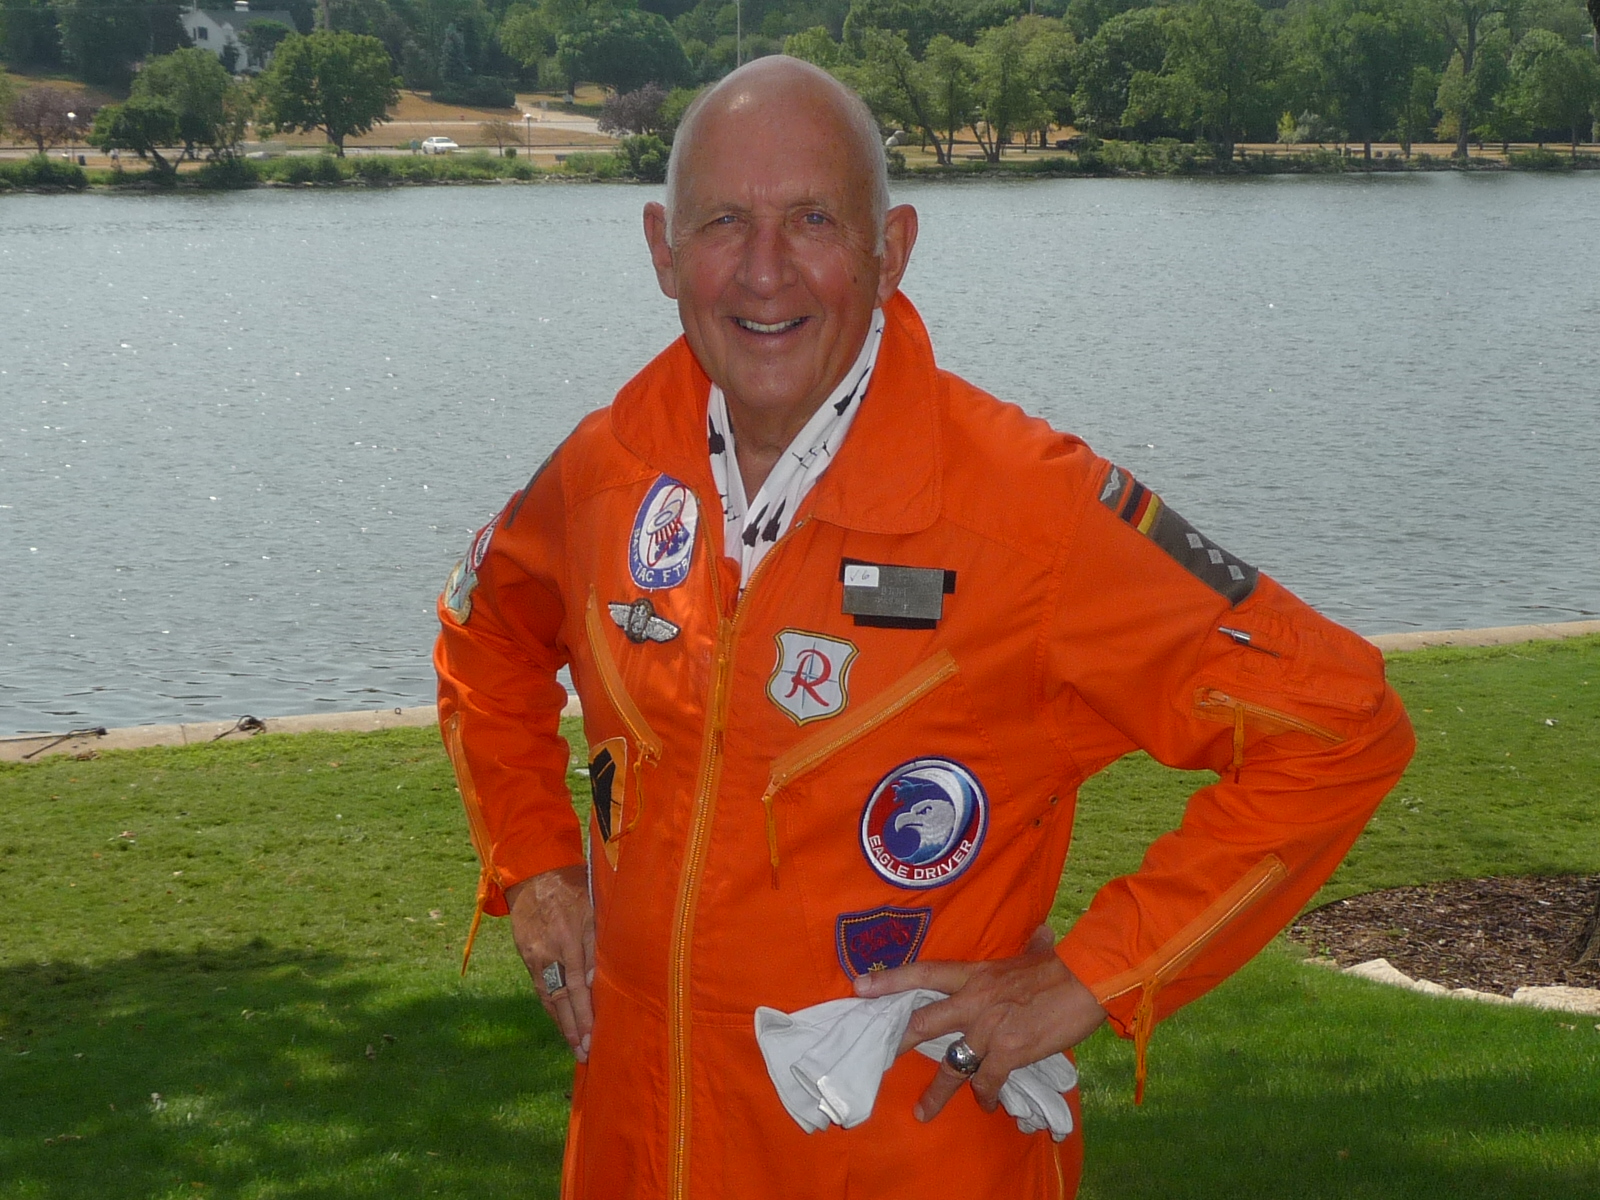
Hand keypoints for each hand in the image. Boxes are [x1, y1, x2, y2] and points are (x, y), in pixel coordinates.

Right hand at [505, 865, 595, 1061]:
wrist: (535, 876)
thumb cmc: (574, 890)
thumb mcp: (592, 908)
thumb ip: (596, 944)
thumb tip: (593, 982)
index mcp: (569, 939)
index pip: (578, 987)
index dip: (585, 1015)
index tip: (593, 1039)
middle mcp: (550, 952)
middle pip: (562, 999)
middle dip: (574, 1029)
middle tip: (585, 1054)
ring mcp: (535, 957)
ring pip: (548, 997)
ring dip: (562, 1024)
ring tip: (575, 1046)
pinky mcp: (526, 956)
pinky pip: (540, 987)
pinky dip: (551, 1008)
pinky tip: (560, 1022)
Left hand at [852, 924, 1106, 1122]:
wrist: (1088, 981)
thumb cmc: (1063, 966)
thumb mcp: (1036, 955)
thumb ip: (1031, 949)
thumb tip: (1043, 935)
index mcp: (975, 974)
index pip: (924, 973)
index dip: (890, 980)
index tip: (860, 987)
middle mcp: (973, 1001)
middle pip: (923, 1023)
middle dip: (897, 1043)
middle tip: (875, 1057)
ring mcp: (988, 1028)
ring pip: (951, 1064)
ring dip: (938, 1092)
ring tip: (923, 1112)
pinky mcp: (1008, 1051)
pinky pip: (986, 1081)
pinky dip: (985, 1095)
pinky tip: (986, 1103)